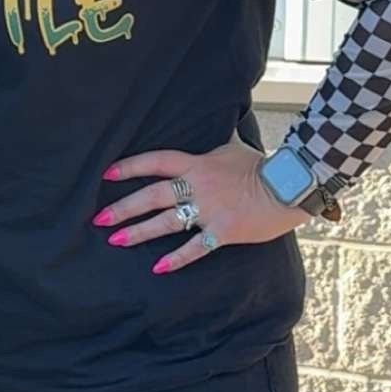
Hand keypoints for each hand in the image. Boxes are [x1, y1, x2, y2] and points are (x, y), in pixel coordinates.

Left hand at [93, 133, 301, 273]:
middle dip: (123, 208)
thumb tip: (214, 124)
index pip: (156, 162)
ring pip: (166, 222)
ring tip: (116, 241)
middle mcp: (197, 186)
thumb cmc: (263, 166)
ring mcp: (209, 210)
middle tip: (99, 219)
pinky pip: (195, 247)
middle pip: (152, 196)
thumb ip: (214, 146)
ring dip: (139, 232)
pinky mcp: (223, 231)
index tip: (108, 174)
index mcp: (197, 164)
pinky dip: (176, 258)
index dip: (131, 167)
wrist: (291, 184)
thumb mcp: (233, 147)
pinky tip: (158, 267)